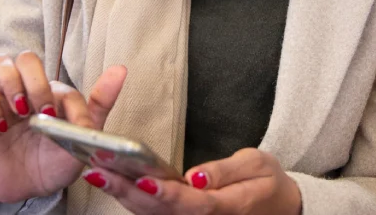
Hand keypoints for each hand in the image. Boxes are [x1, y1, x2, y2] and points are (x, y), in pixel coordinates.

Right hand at [0, 52, 126, 202]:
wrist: (29, 189)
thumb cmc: (57, 161)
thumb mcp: (82, 138)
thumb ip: (100, 104)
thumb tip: (121, 69)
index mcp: (54, 94)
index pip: (58, 81)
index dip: (64, 101)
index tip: (68, 126)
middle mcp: (28, 91)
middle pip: (26, 58)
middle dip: (35, 82)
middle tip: (40, 112)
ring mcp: (5, 101)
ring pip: (0, 64)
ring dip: (11, 83)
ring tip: (20, 111)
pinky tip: (1, 126)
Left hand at [82, 147, 301, 214]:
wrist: (278, 207)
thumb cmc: (268, 183)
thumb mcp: (259, 166)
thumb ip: (227, 170)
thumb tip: (196, 176)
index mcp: (225, 207)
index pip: (191, 203)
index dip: (166, 194)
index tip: (143, 179)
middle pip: (160, 212)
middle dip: (127, 191)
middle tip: (100, 168)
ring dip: (121, 194)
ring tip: (97, 170)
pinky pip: (151, 213)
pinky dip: (128, 197)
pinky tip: (111, 179)